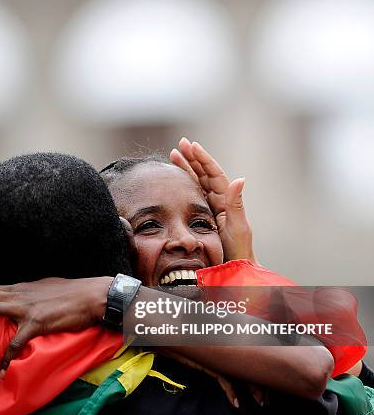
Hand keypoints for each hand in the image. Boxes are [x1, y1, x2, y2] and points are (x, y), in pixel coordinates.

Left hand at [0, 276, 112, 376]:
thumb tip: (27, 301)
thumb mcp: (48, 287)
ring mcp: (27, 307)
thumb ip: (33, 294)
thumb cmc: (75, 292)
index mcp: (23, 287)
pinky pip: (15, 342)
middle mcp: (20, 294)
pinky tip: (3, 370)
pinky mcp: (37, 322)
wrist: (92, 296)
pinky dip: (6, 358)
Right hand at [170, 137, 256, 263]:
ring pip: (196, 183)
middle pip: (203, 174)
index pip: (214, 174)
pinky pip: (191, 196)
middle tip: (180, 144)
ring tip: (174, 155)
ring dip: (186, 168)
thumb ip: (235, 204)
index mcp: (226, 201)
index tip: (192, 146)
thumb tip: (240, 178)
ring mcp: (209, 208)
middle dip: (192, 158)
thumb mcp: (237, 227)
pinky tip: (174, 178)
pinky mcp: (201, 217)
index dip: (203, 159)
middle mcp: (218, 201)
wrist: (232, 270)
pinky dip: (183, 185)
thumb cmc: (237, 251)